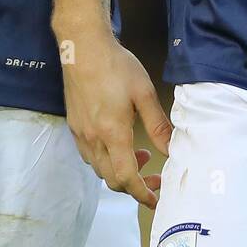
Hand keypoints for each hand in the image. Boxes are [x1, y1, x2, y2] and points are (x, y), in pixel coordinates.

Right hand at [57, 28, 171, 207]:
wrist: (82, 47)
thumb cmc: (115, 66)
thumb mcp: (144, 93)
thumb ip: (158, 125)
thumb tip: (172, 149)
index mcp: (113, 134)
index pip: (126, 178)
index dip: (142, 193)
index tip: (155, 200)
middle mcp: (93, 139)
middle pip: (111, 179)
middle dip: (133, 185)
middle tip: (153, 174)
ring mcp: (80, 133)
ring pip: (98, 169)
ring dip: (118, 171)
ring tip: (139, 154)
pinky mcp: (74, 125)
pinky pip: (88, 155)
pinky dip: (105, 159)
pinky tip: (116, 143)